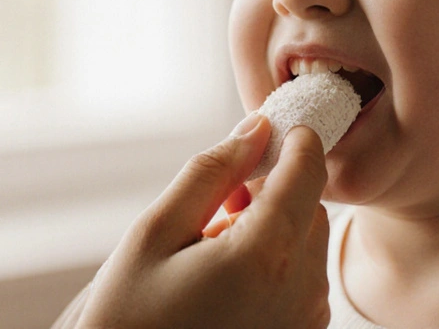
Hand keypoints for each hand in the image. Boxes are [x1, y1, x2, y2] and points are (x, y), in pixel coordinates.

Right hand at [76, 115, 330, 328]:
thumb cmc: (130, 319)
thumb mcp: (154, 232)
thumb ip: (210, 173)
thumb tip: (255, 129)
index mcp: (265, 254)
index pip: (308, 170)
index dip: (295, 140)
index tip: (274, 130)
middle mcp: (300, 290)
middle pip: (309, 207)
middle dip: (273, 193)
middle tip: (218, 206)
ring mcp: (305, 322)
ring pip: (306, 244)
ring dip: (273, 232)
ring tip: (211, 254)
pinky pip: (303, 282)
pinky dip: (276, 268)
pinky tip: (227, 284)